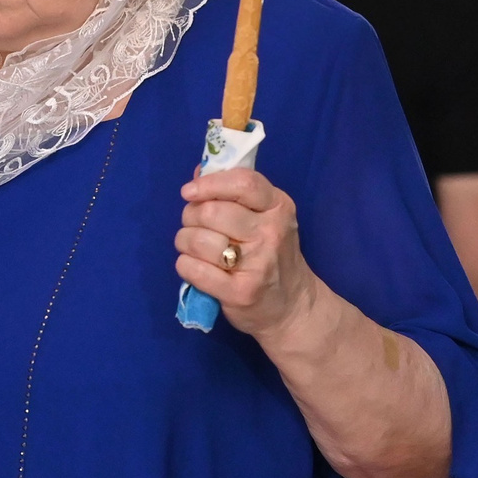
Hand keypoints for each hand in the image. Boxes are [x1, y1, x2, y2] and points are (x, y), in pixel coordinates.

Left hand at [174, 168, 315, 338]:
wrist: (293, 306)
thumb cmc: (271, 255)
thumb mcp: (265, 218)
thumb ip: (234, 194)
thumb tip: (199, 171)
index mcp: (278, 206)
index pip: (242, 182)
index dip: (209, 183)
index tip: (189, 191)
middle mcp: (271, 232)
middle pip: (211, 212)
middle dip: (190, 216)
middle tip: (193, 226)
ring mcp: (258, 263)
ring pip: (197, 240)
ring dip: (184, 242)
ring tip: (193, 248)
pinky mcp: (241, 292)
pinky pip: (194, 269)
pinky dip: (185, 265)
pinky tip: (194, 267)